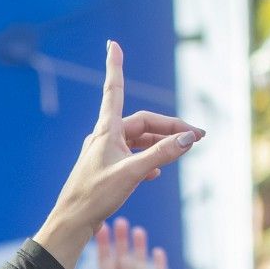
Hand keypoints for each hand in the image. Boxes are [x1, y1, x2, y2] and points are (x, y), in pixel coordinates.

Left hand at [35, 43, 202, 266]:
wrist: (72, 224)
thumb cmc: (95, 196)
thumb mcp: (133, 173)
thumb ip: (163, 154)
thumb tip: (190, 138)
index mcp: (106, 131)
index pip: (115, 91)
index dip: (116, 67)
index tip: (113, 44)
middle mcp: (104, 137)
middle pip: (142, 123)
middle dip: (170, 128)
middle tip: (197, 137)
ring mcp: (104, 153)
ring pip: (138, 141)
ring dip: (161, 145)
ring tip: (183, 151)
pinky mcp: (106, 169)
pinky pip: (132, 156)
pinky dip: (147, 160)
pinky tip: (157, 172)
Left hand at [85, 218, 169, 268]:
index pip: (104, 260)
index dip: (102, 244)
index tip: (99, 225)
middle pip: (121, 257)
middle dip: (119, 240)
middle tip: (118, 218)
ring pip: (139, 263)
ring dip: (138, 247)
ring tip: (136, 229)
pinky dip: (157, 263)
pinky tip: (157, 251)